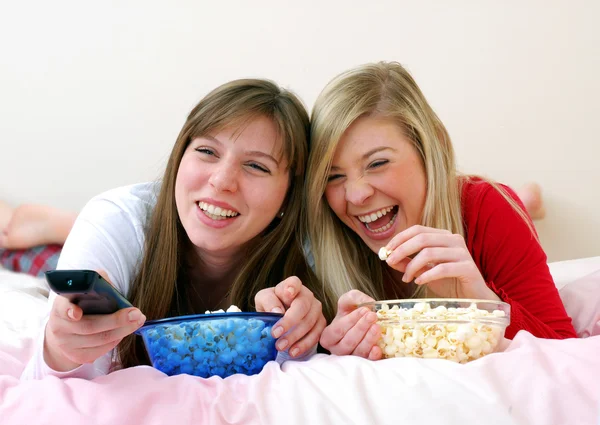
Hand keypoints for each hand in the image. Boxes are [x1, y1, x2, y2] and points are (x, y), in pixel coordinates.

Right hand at [44, 271, 145, 371]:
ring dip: (123, 330)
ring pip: (99, 340)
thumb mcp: (83, 292)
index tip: (77, 313)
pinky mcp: (77, 356)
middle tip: (136, 313)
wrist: (65, 331)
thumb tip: (107, 282)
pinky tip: (124, 331)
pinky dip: (116, 340)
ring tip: (137, 320)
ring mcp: (67, 345)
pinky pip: (101, 350)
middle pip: (90, 326)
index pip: (62, 308)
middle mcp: (60, 327)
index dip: (69, 310)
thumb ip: (95, 283)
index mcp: (60, 307)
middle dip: (116, 320)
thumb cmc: (80, 305)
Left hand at [254, 276, 325, 357]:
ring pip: (310, 322)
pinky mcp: (320, 323)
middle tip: (275, 334)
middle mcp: (307, 295)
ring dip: (295, 336)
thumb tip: (277, 311)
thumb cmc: (272, 306)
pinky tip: (293, 352)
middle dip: (289, 321)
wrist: (281, 319)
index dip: (292, 287)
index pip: (294, 283)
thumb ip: (268, 301)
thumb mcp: (263, 300)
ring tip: (280, 346)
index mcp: (292, 286)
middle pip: (302, 306)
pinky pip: (316, 335)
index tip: (287, 294)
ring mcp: (316, 309)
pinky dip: (304, 345)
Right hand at [319, 290, 381, 359]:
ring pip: (358, 352)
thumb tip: (369, 303)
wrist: (359, 322)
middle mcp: (337, 349)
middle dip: (361, 328)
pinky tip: (378, 347)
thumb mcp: (348, 300)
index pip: (338, 330)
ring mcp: (350, 358)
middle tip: (372, 316)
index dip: (351, 320)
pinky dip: (373, 355)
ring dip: (368, 339)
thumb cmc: (349, 312)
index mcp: (328, 336)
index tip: (364, 310)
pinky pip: (368, 361)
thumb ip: (355, 297)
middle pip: (348, 341)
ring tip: (377, 327)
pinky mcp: (364, 362)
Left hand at [384, 225, 499, 299]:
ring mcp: (463, 253)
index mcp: (443, 236)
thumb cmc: (448, 282)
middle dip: (402, 250)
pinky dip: (427, 275)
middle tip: (390, 262)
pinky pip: (443, 268)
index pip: (418, 230)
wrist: (473, 298)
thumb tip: (388, 257)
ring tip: (406, 278)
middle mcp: (454, 240)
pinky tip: (418, 282)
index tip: (386, 251)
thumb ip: (408, 263)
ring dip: (413, 266)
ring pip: (430, 253)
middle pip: (422, 239)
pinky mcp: (468, 268)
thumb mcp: (424, 271)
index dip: (400, 238)